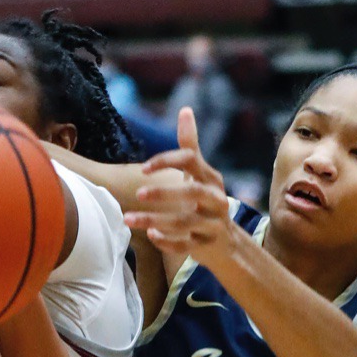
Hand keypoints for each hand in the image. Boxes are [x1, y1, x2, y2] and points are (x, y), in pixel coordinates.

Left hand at [126, 107, 236, 268]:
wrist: (228, 242)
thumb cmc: (206, 201)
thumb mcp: (200, 173)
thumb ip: (191, 145)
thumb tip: (185, 110)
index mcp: (210, 178)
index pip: (190, 161)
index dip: (167, 162)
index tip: (144, 169)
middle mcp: (215, 199)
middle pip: (192, 193)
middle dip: (165, 193)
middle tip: (139, 193)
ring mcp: (212, 224)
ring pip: (184, 223)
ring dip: (155, 220)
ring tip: (128, 219)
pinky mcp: (206, 246)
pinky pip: (186, 245)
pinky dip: (167, 242)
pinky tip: (150, 236)